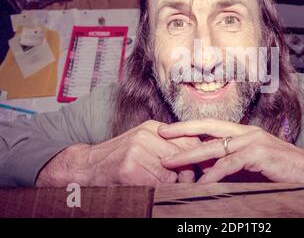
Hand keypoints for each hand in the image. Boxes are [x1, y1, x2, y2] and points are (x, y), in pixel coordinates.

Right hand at [36, 120, 200, 186]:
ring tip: (157, 185)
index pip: (190, 139)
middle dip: (187, 174)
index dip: (197, 157)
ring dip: (169, 185)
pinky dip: (155, 191)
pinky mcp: (129, 169)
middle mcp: (146, 135)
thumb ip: (167, 146)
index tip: (200, 170)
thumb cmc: (119, 157)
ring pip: (171, 175)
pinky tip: (146, 188)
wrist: (86, 165)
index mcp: (153, 127)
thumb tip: (196, 159)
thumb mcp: (144, 143)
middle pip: (184, 157)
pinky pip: (156, 185)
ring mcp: (137, 151)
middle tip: (184, 183)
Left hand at [158, 119, 303, 183]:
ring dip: (190, 155)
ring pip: (215, 146)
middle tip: (160, 134)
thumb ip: (230, 164)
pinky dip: (213, 174)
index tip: (168, 130)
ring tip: (169, 162)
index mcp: (243, 132)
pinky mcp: (259, 154)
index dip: (189, 126)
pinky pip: (230, 164)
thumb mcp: (251, 166)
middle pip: (208, 128)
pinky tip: (201, 182)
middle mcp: (246, 132)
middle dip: (182, 131)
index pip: (211, 125)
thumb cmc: (280, 170)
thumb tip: (205, 172)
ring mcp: (253, 141)